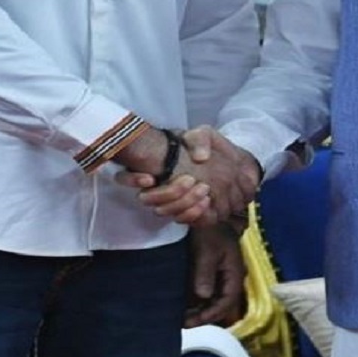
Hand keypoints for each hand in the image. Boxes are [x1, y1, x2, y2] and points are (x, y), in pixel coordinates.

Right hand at [118, 126, 260, 224]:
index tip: (150, 179)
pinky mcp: (184, 213)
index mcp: (152, 165)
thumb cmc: (211, 150)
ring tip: (204, 189)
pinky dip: (192, 213)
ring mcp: (168, 202)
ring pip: (162, 211)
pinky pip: (180, 220)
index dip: (132, 180)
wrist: (231, 167)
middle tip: (190, 180)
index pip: (125, 176)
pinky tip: (206, 201)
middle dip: (168, 192)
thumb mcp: (206, 136)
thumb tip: (200, 157)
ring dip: (182, 202)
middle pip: (146, 198)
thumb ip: (199, 139)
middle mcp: (155, 186)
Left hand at [184, 224, 245, 326]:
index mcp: (234, 272)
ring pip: (214, 299)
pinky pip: (207, 291)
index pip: (227, 301)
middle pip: (221, 303)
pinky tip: (183, 304)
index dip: (211, 314)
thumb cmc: (210, 230)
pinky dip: (197, 300)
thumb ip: (205, 273)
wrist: (207, 213)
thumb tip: (203, 296)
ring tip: (181, 317)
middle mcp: (230, 276)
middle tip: (184, 323)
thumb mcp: (206, 250)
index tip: (193, 322)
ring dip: (200, 309)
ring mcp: (222, 275)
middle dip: (204, 315)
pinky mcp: (212, 271)